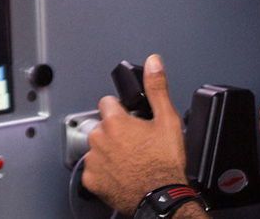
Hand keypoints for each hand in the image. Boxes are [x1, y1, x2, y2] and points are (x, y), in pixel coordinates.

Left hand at [83, 54, 189, 214]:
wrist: (161, 197)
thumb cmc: (164, 164)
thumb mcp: (167, 120)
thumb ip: (156, 88)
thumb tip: (153, 62)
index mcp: (114, 122)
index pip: (107, 103)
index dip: (122, 109)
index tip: (131, 119)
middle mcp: (99, 139)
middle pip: (103, 126)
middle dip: (116, 131)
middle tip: (136, 142)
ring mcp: (93, 161)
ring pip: (98, 148)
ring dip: (110, 151)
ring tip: (131, 159)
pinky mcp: (91, 180)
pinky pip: (94, 170)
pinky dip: (105, 171)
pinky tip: (122, 173)